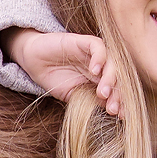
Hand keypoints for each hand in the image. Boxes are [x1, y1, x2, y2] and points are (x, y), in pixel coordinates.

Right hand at [4, 28, 119, 114]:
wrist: (34, 62)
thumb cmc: (54, 79)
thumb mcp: (74, 96)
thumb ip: (91, 101)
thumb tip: (110, 111)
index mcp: (102, 79)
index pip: (118, 89)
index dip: (122, 102)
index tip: (122, 116)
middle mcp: (102, 66)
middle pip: (119, 77)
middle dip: (118, 94)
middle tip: (113, 108)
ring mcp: (94, 54)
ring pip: (112, 63)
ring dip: (110, 79)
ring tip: (103, 93)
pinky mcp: (84, 41)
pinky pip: (98, 46)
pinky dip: (99, 58)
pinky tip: (94, 71)